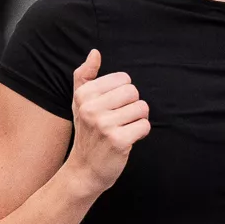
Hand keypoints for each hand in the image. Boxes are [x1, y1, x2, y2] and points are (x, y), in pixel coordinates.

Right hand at [67, 49, 149, 192]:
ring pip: (142, 108)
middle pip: (133, 91)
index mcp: (84, 95)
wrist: (84, 170)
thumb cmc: (86, 132)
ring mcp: (104, 125)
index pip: (123, 78)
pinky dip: (141, 133)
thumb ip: (85, 75)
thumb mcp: (79, 103)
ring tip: (124, 129)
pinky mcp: (118, 141)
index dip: (123, 94)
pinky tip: (128, 140)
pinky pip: (145, 126)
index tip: (112, 108)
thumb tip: (95, 53)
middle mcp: (91, 108)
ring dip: (138, 120)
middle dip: (132, 106)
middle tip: (121, 120)